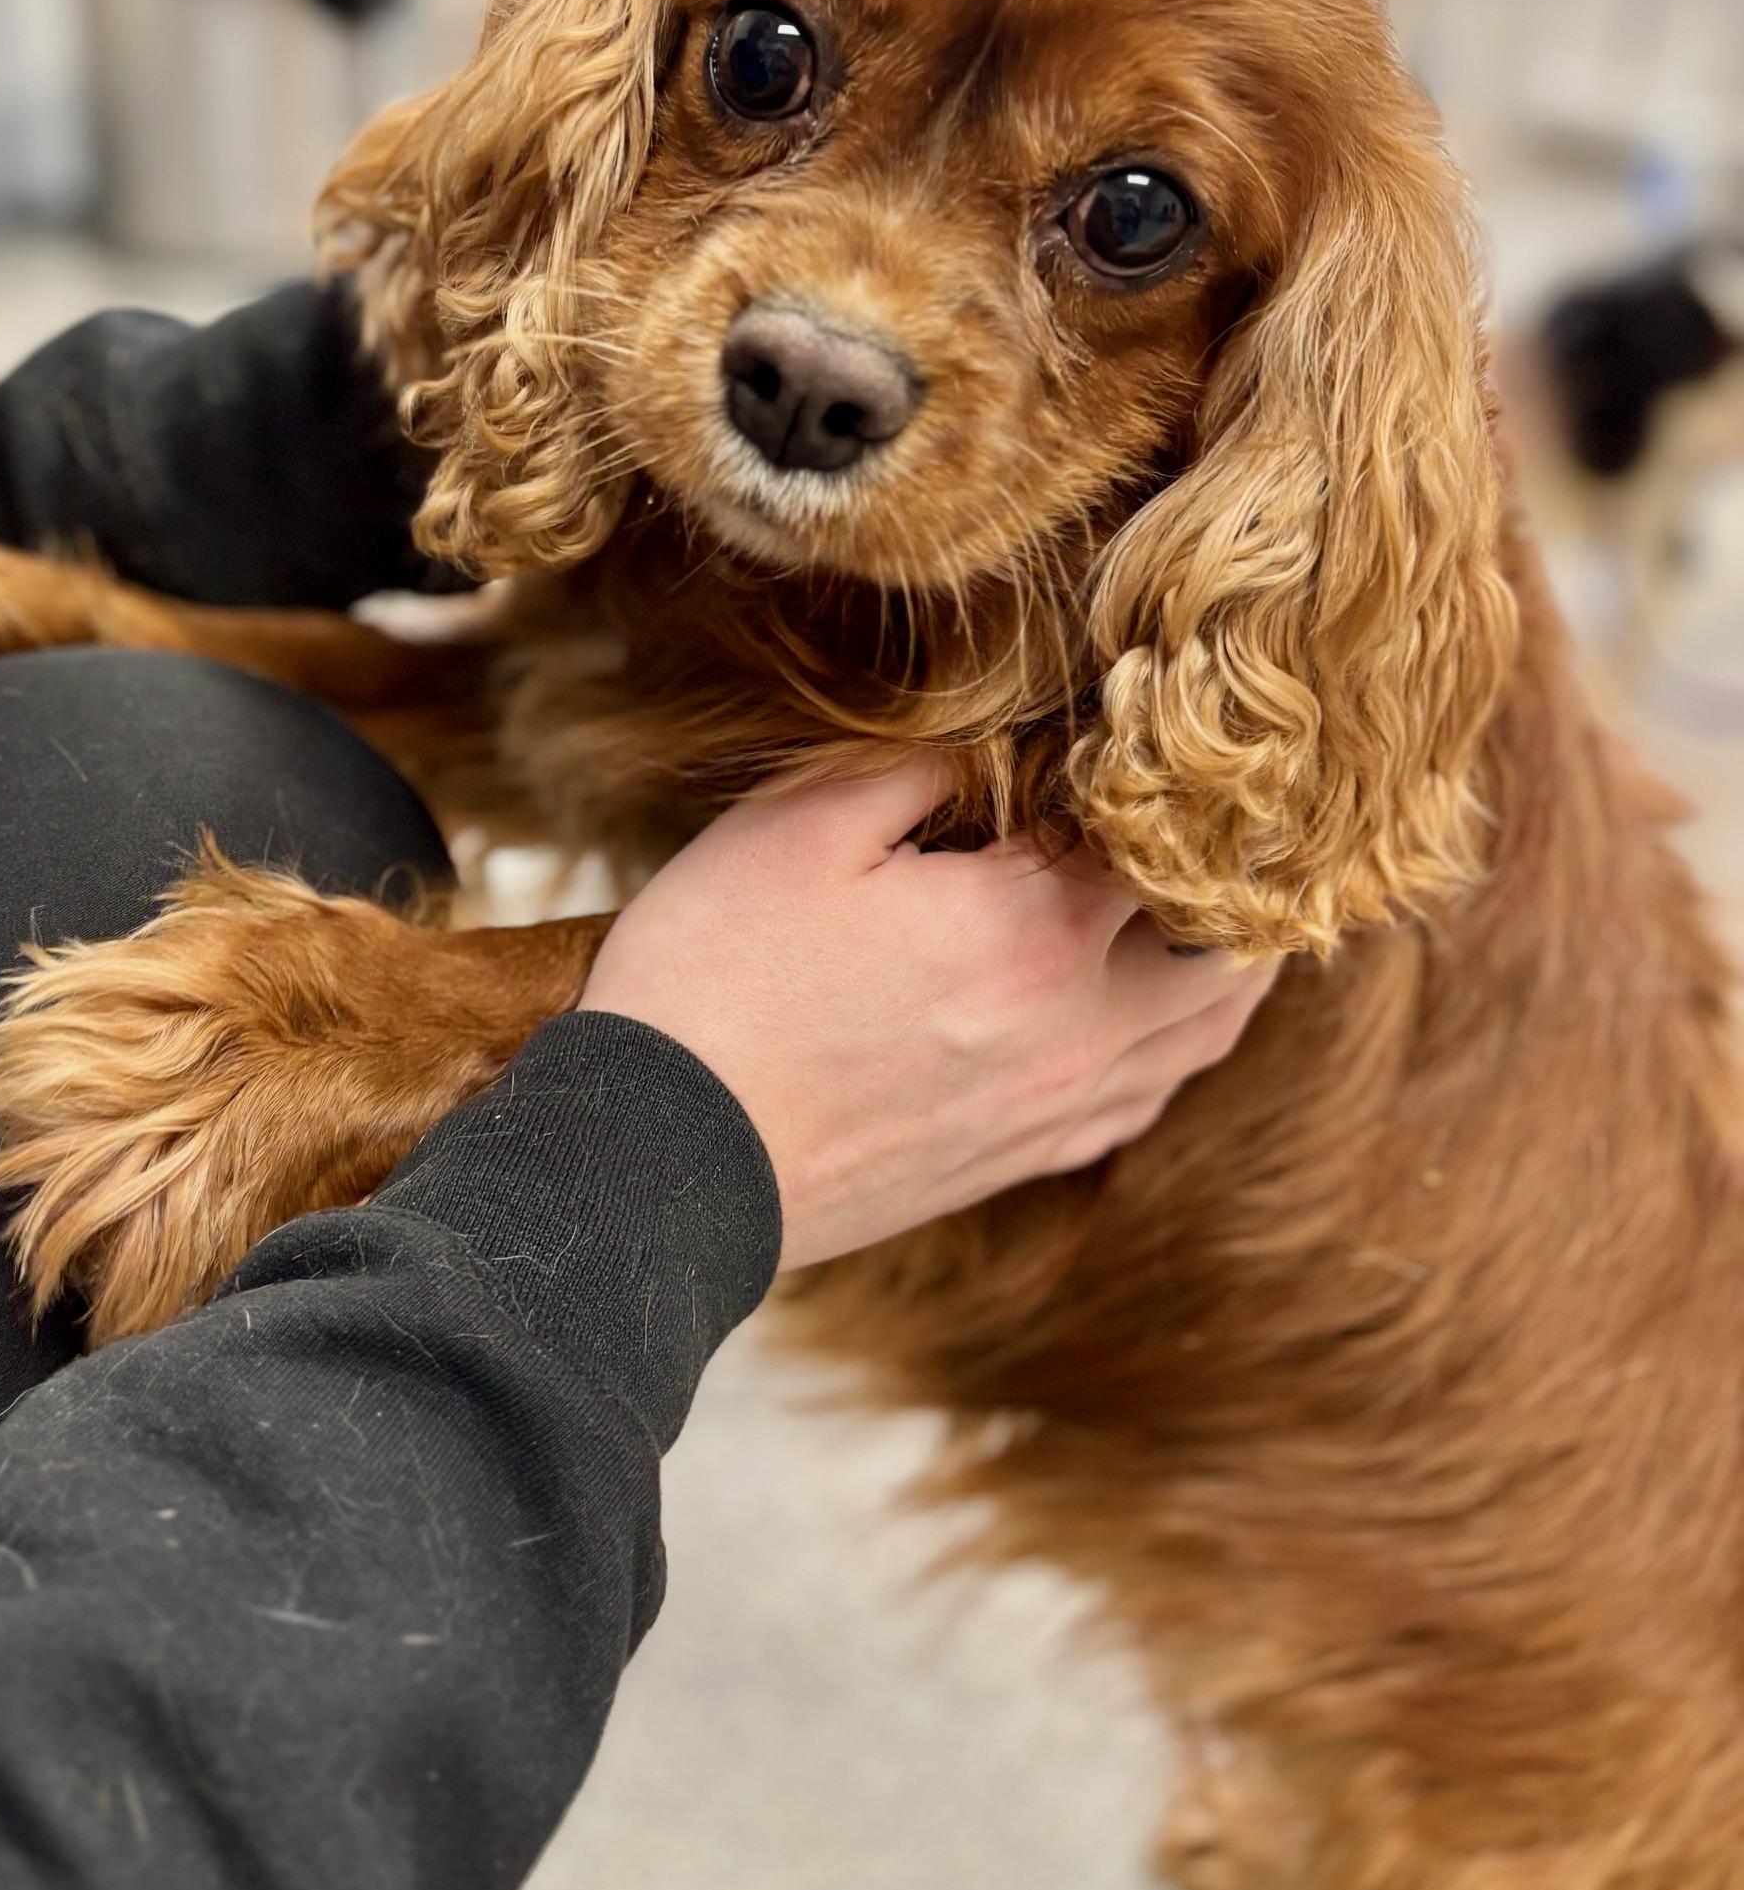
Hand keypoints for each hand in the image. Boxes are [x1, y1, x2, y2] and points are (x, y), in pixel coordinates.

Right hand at [579, 756, 1279, 1270]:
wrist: (659, 1162)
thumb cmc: (716, 978)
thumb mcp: (797, 826)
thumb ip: (919, 767)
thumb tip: (1001, 737)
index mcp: (1034, 929)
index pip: (1166, 838)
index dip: (1168, 778)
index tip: (1152, 728)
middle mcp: (1078, 1027)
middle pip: (1228, 946)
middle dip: (1230, 871)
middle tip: (1214, 810)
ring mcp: (1059, 1107)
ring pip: (1208, 1031)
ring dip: (1225, 959)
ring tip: (1213, 895)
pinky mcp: (1025, 1159)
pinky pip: (1151, 1097)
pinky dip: (1178, 1039)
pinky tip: (1151, 1004)